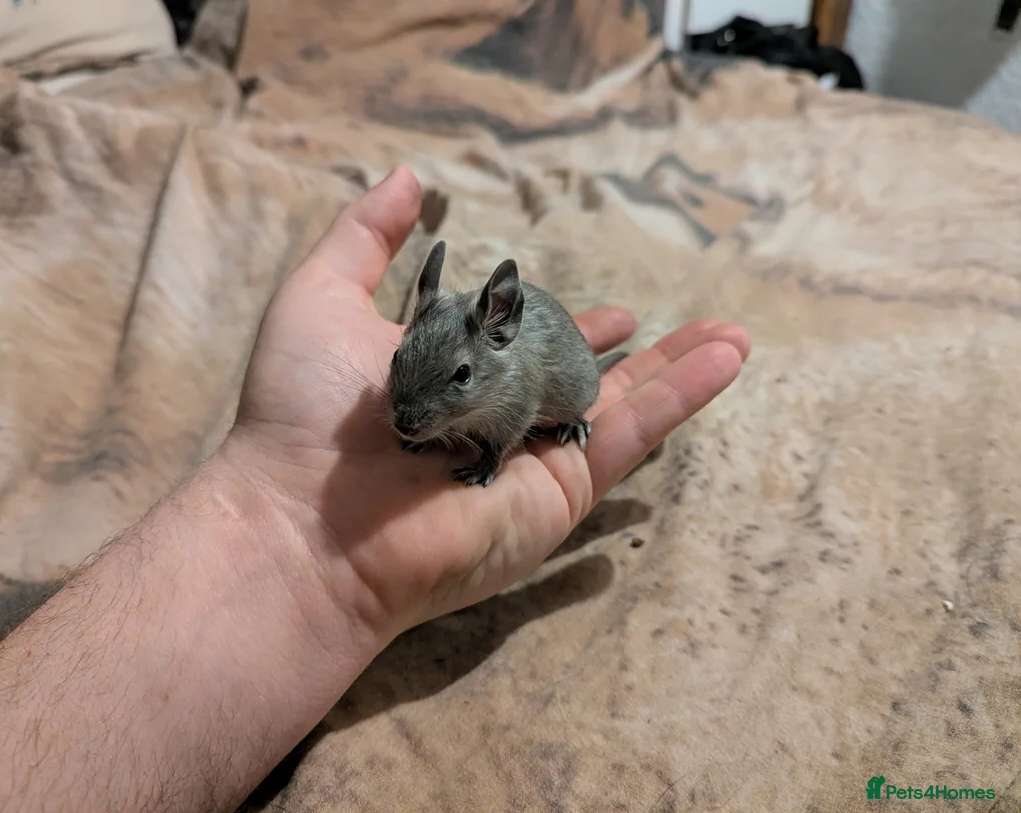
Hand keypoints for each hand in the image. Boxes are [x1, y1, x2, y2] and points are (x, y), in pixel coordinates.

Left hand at [228, 167, 749, 637]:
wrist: (303, 521)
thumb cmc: (301, 411)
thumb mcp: (323, 297)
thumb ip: (367, 239)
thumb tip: (408, 179)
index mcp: (446, 374)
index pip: (514, 343)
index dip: (553, 321)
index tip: (590, 305)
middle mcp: (494, 415)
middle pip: (575, 375)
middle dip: (625, 351)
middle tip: (668, 325)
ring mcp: (532, 455)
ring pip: (619, 404)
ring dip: (679, 368)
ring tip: (734, 336)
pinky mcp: (560, 490)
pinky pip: (632, 435)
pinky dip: (685, 395)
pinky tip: (729, 357)